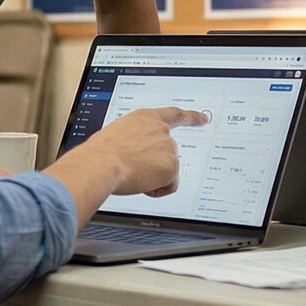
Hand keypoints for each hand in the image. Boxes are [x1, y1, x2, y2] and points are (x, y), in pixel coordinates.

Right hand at [88, 107, 207, 196]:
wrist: (102, 163)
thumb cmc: (101, 152)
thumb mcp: (117, 134)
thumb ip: (134, 137)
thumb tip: (133, 152)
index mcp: (146, 118)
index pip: (174, 115)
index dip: (191, 117)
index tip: (203, 119)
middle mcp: (161, 130)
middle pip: (169, 153)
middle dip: (156, 165)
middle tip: (134, 169)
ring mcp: (169, 148)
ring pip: (167, 171)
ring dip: (152, 177)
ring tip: (132, 174)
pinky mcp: (172, 166)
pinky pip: (170, 185)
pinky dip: (157, 189)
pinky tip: (141, 183)